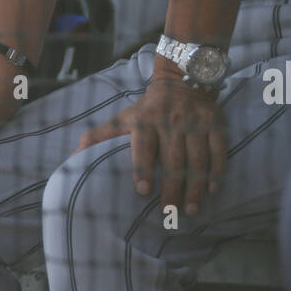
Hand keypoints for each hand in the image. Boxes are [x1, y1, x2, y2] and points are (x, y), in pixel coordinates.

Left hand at [74, 73, 227, 216]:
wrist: (182, 79)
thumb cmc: (147, 109)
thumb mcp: (121, 118)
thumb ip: (97, 137)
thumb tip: (72, 159)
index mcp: (145, 121)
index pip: (143, 145)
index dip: (142, 167)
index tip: (142, 190)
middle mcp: (170, 121)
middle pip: (172, 158)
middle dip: (172, 187)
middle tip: (169, 212)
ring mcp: (194, 122)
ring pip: (196, 158)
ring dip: (195, 186)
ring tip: (191, 209)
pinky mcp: (214, 122)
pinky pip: (218, 149)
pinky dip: (217, 170)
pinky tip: (213, 189)